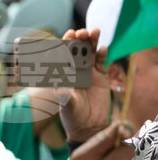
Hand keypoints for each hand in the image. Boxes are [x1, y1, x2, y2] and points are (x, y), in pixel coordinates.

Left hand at [58, 27, 113, 142]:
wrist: (89, 127)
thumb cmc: (73, 116)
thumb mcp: (66, 106)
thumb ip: (63, 96)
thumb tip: (57, 88)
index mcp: (63, 74)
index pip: (62, 55)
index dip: (64, 44)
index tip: (66, 36)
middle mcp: (75, 70)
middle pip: (77, 50)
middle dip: (78, 39)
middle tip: (81, 32)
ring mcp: (89, 72)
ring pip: (90, 52)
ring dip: (91, 41)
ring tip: (93, 32)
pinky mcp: (101, 77)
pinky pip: (102, 62)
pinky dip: (103, 54)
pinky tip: (103, 49)